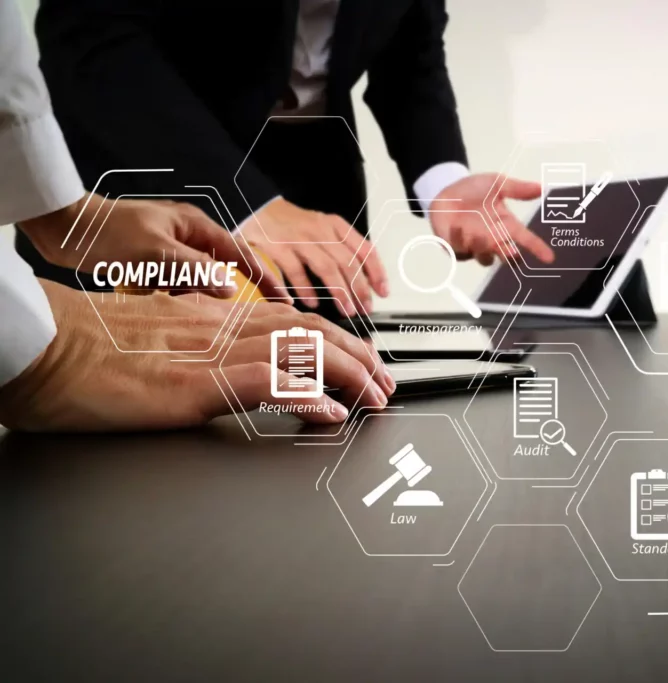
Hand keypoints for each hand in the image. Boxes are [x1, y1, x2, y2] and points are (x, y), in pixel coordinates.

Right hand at [0, 281, 394, 431]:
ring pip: (301, 348)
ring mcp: (211, 351)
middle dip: (358, 355)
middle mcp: (221, 325)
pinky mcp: (195, 381)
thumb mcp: (156, 344)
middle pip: (310, 329)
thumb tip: (232, 372)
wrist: (42, 347)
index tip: (361, 362)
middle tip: (385, 383)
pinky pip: (266, 380)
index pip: (293, 319)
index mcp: (214, 317)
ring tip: (375, 396)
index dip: (336, 339)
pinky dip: (306, 393)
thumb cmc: (87, 348)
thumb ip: (198, 350)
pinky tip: (331, 410)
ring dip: (348, 372)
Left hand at [19, 195, 286, 299]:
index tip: (284, 301)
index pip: (242, 255)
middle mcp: (188, 237)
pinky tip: (161, 306)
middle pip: (222, 271)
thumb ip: (195, 270)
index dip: (265, 279)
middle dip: (229, 295)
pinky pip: (174, 287)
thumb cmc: (107, 232)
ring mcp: (170, 251)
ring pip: (197, 282)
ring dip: (194, 298)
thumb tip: (231, 290)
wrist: (62, 228)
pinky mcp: (152, 265)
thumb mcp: (156, 253)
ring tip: (191, 313)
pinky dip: (172, 298)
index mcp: (196, 226)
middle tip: (243, 320)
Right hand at [240, 197, 387, 315]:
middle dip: (360, 289)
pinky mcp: (278, 246)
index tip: (383, 292)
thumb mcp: (323, 229)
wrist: (257, 205)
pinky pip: (296, 271)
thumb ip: (341, 249)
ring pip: (327, 267)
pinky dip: (306, 289)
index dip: (377, 272)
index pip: (365, 249)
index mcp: (336, 226)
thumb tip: (363, 281)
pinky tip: (313, 303)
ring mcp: (300, 238)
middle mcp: (321, 230)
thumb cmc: (294, 224)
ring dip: (340, 292)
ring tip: (347, 310)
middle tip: (366, 308)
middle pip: (348, 262)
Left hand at [430, 173, 554, 265]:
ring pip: (484, 258)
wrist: (446, 189)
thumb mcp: (497, 184)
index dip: (537, 248)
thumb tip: (541, 188)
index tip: (549, 257)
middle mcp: (492, 239)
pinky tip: (458, 226)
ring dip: (484, 248)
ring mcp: (474, 246)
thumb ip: (517, 189)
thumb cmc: (473, 189)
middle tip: (512, 251)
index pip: (524, 238)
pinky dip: (459, 239)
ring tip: (480, 234)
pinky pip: (459, 251)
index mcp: (505, 225)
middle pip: (506, 256)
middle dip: (509, 256)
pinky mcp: (455, 247)